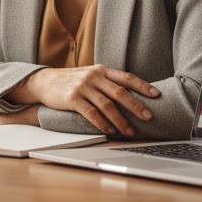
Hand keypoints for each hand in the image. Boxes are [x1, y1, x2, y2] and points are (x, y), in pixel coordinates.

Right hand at [8, 65, 160, 136]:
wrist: (44, 81)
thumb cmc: (71, 81)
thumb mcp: (90, 75)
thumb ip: (107, 82)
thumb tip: (132, 95)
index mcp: (101, 70)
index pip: (126, 77)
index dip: (142, 86)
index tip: (157, 95)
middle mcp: (93, 76)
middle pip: (120, 92)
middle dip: (136, 106)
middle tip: (148, 117)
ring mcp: (82, 87)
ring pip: (107, 105)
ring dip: (121, 120)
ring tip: (130, 131)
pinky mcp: (72, 98)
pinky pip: (91, 113)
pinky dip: (102, 123)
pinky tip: (110, 130)